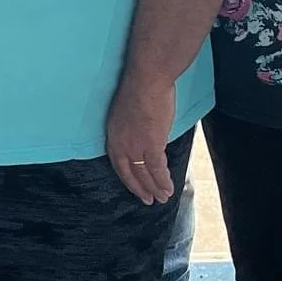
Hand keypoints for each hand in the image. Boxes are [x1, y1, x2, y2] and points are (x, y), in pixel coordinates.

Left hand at [106, 76, 176, 203]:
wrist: (146, 81)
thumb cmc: (138, 89)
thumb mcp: (126, 111)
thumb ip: (131, 127)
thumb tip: (142, 133)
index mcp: (113, 135)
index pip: (119, 163)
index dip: (128, 177)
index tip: (135, 186)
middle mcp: (121, 144)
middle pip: (129, 173)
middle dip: (140, 188)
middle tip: (148, 200)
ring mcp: (135, 146)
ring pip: (145, 174)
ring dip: (155, 188)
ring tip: (162, 198)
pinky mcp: (151, 145)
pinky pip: (157, 169)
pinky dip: (163, 181)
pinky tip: (168, 189)